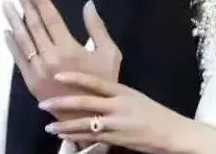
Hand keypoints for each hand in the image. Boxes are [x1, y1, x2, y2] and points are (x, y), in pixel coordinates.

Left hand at [4, 0, 121, 120]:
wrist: (87, 116)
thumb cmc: (101, 83)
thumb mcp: (109, 54)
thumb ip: (97, 28)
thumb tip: (88, 4)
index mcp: (69, 48)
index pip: (49, 17)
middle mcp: (49, 57)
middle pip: (34, 24)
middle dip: (24, 3)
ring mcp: (37, 70)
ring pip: (22, 39)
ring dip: (13, 20)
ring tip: (6, 4)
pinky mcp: (30, 81)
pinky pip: (18, 58)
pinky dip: (11, 44)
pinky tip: (7, 31)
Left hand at [40, 72, 195, 153]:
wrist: (172, 132)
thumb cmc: (153, 112)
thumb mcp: (134, 95)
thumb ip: (114, 91)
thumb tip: (92, 85)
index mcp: (122, 90)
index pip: (95, 81)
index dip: (75, 78)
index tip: (58, 75)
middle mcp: (117, 105)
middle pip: (85, 102)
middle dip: (62, 103)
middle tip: (43, 103)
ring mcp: (116, 124)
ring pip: (84, 123)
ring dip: (64, 125)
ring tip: (48, 126)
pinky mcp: (115, 140)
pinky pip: (91, 138)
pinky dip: (75, 137)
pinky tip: (63, 136)